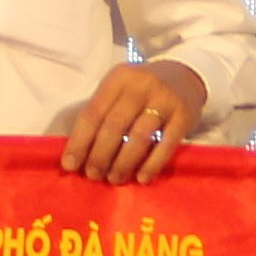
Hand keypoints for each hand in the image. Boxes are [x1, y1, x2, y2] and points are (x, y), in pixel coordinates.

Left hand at [60, 61, 203, 183]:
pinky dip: (152, 164)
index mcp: (118, 79)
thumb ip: (102, 113)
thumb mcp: (120, 90)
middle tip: (93, 175)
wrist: (186, 76)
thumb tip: (78, 153)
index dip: (79, 141)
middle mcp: (141, 86)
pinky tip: (141, 178)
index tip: (70, 166)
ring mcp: (164, 99)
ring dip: (123, 162)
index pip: (93, 113)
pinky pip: (166, 144)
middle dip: (100, 155)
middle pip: (114, 126)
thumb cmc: (143, 91)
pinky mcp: (184, 115)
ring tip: (114, 179)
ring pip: (139, 136)